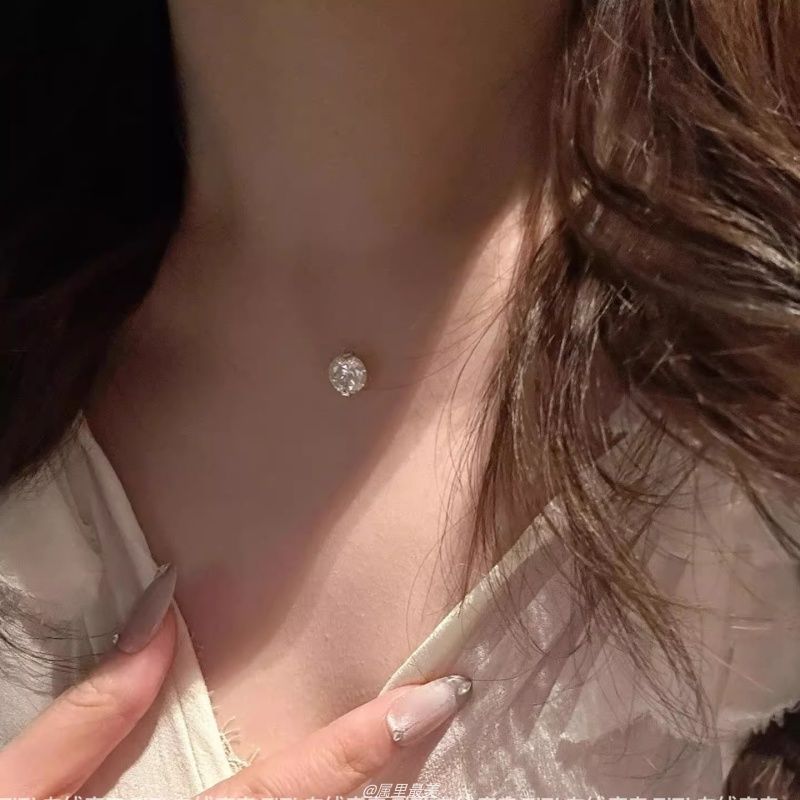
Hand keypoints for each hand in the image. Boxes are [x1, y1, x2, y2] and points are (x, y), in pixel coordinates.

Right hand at [0, 565, 470, 797]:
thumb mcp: (18, 790)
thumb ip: (93, 714)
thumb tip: (159, 616)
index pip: (284, 786)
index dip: (364, 744)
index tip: (434, 698)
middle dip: (377, 771)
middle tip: (431, 707)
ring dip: (354, 789)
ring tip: (398, 729)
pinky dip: (318, 798)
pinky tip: (336, 773)